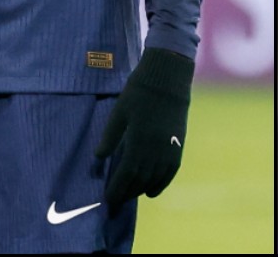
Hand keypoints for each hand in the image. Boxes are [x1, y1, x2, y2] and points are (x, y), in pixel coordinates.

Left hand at [94, 47, 193, 204]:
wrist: (168, 77)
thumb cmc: (139, 92)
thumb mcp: (119, 112)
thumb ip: (110, 137)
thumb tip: (98, 158)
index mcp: (138, 141)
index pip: (126, 175)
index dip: (117, 189)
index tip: (108, 199)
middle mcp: (155, 149)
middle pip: (140, 180)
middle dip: (127, 192)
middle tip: (116, 201)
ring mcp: (169, 147)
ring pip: (155, 178)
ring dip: (142, 189)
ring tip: (131, 195)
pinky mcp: (179, 143)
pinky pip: (170, 171)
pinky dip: (162, 183)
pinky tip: (153, 191)